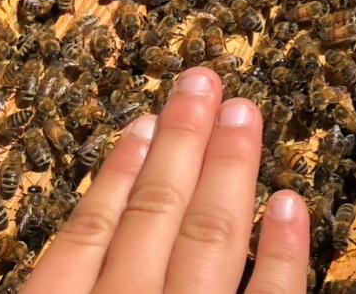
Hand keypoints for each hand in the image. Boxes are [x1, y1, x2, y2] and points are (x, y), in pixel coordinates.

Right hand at [22, 68, 308, 293]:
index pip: (85, 236)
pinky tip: (290, 203)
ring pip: (207, 241)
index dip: (117, 173)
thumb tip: (86, 222)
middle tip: (203, 82)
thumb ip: (65, 277)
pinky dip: (282, 254)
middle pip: (153, 217)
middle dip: (182, 143)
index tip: (143, 120)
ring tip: (242, 113)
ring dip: (227, 171)